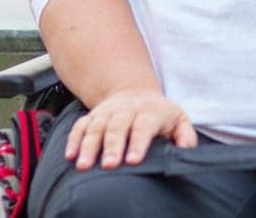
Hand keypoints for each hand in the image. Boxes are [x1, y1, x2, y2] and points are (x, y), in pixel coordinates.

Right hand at [64, 86, 197, 169]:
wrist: (134, 91)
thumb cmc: (159, 113)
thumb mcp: (179, 119)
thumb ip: (185, 135)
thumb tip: (184, 149)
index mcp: (149, 111)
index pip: (143, 126)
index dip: (138, 142)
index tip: (133, 160)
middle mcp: (126, 110)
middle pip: (117, 127)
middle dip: (112, 146)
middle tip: (109, 165)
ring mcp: (107, 112)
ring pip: (96, 127)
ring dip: (89, 146)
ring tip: (84, 165)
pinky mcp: (92, 116)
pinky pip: (80, 126)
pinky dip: (73, 139)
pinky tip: (70, 155)